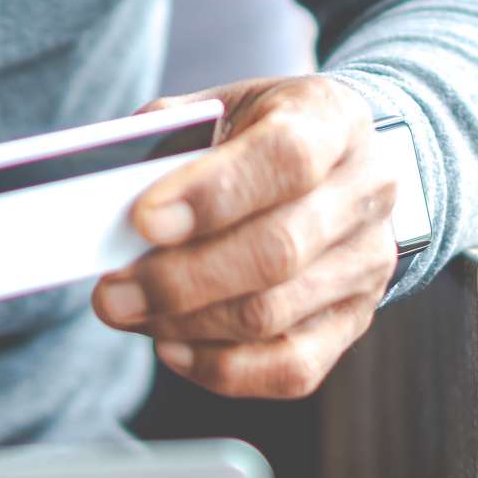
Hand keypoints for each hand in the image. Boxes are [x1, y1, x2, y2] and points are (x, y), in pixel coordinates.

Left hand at [88, 75, 400, 398]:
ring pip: (272, 315)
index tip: (143, 221)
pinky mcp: (354, 321)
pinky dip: (220, 369)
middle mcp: (366, 192)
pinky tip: (172, 346)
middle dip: (179, 279)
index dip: (213, 194)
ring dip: (184, 323)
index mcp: (333, 119)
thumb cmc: (262, 135)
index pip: (286, 158)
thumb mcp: (223, 108)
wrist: (339, 164)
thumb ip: (171, 138)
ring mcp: (366, 263)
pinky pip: (290, 368)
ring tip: (127, 311)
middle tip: (111, 292)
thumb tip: (113, 192)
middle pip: (277, 250)